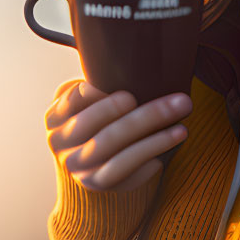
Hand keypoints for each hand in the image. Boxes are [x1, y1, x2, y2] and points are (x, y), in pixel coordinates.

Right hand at [44, 79, 191, 192]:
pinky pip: (123, 175)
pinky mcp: (96, 184)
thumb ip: (101, 81)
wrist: (88, 163)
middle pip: (104, 129)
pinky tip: (165, 153)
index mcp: (57, 115)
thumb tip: (140, 54)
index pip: (77, 99)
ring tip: (182, 129)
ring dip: (154, 141)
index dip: (102, 94)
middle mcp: (61, 143)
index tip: (132, 90)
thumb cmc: (100, 117)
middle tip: (180, 103)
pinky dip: (145, 163)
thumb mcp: (90, 99)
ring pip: (117, 154)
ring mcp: (78, 167)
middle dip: (147, 116)